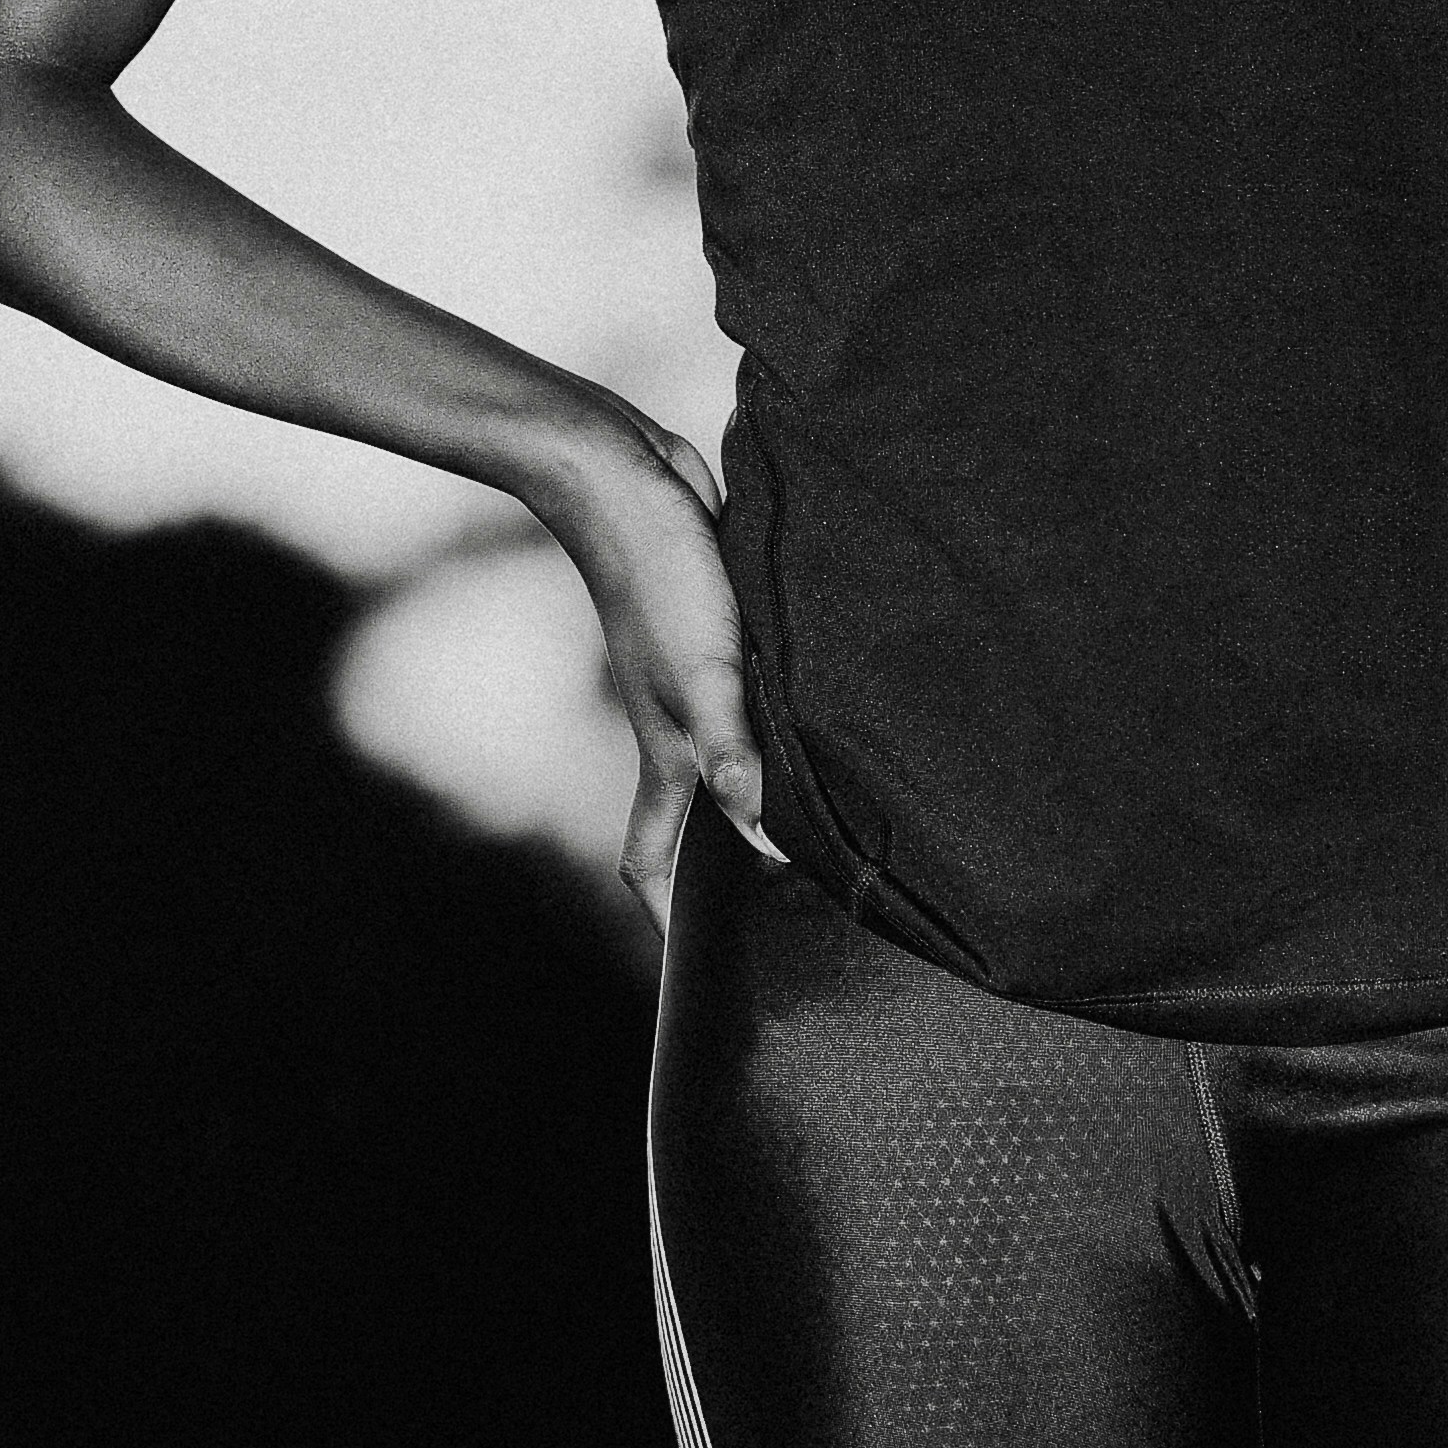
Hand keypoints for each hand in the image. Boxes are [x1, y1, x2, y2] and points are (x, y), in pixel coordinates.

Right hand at [537, 417, 779, 915]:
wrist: (622, 475)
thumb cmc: (658, 575)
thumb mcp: (705, 673)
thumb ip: (733, 757)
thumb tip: (768, 845)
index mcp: (666, 754)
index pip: (652, 860)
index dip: (671, 921)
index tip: (704, 972)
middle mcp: (677, 733)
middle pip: (694, 828)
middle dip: (728, 876)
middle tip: (793, 911)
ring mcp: (693, 688)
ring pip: (727, 770)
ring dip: (762, 804)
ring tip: (825, 832)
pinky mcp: (717, 642)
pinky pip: (749, 712)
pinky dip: (777, 737)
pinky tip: (823, 731)